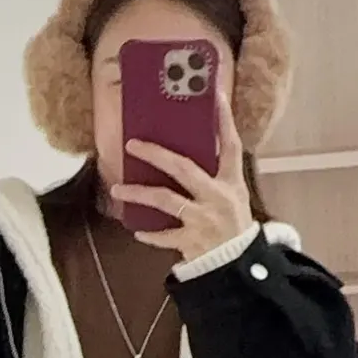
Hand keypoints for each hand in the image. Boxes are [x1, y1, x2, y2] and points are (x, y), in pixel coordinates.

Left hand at [111, 88, 253, 261]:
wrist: (240, 263)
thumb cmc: (233, 223)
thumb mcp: (233, 194)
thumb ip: (215, 173)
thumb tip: (185, 148)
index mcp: (232, 181)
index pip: (230, 145)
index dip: (224, 120)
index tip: (214, 94)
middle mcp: (217, 197)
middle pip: (184, 168)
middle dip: (156, 154)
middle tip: (132, 144)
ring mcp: (203, 219)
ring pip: (166, 200)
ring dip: (138, 193)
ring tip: (117, 188)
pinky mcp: (192, 241)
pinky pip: (164, 235)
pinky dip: (150, 234)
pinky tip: (136, 230)